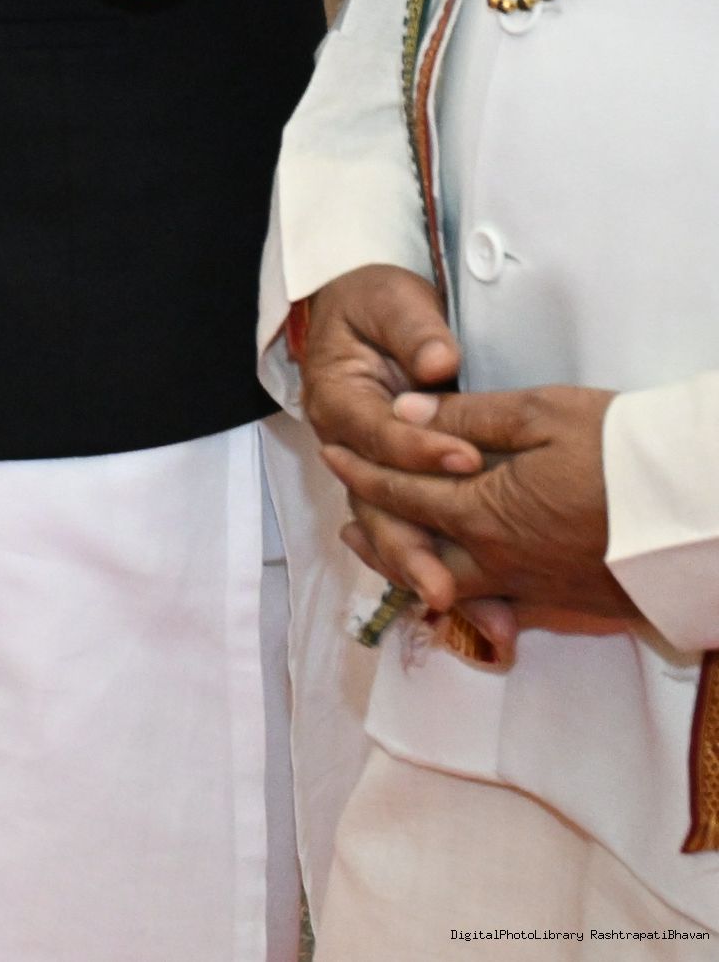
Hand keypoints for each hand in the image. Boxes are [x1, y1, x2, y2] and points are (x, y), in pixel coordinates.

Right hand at [300, 263, 475, 603]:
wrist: (366, 316)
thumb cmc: (378, 307)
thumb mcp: (392, 303)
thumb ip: (414, 332)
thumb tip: (438, 361)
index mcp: (337, 399)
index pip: (374, 433)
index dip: (416, 449)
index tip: (467, 460)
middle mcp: (346, 448)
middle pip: (370, 505)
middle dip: (407, 546)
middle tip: (443, 585)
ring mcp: (370, 474)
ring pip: (389, 531)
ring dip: (422, 572)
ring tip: (459, 608)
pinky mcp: (399, 490)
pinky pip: (416, 533)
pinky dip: (445, 570)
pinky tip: (479, 607)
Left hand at [332, 377, 636, 633]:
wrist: (699, 512)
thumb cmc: (623, 451)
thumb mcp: (541, 413)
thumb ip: (467, 419)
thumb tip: (404, 414)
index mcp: (481, 507)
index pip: (402, 491)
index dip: (363, 471)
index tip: (331, 453)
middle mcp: (497, 555)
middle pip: (415, 548)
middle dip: (377, 533)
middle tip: (344, 526)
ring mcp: (532, 583)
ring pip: (453, 582)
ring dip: (413, 568)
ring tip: (387, 559)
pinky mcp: (566, 599)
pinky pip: (497, 598)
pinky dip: (464, 589)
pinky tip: (460, 579)